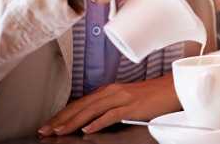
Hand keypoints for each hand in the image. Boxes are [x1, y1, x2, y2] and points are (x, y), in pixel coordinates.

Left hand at [38, 74, 180, 135]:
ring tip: (60, 131)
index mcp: (110, 90)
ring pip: (93, 110)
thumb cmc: (152, 95)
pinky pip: (112, 115)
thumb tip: (91, 119)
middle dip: (62, 118)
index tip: (49, 124)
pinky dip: (98, 122)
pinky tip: (88, 129)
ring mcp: (123, 98)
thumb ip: (109, 106)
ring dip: (74, 121)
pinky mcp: (133, 106)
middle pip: (82, 105)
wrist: (173, 88)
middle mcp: (113, 91)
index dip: (63, 113)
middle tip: (46, 130)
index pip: (81, 102)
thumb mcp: (126, 98)